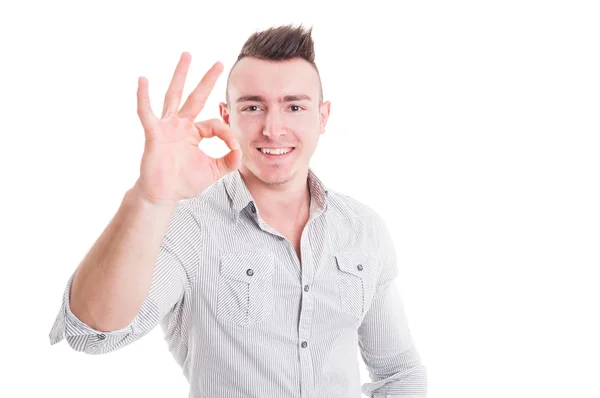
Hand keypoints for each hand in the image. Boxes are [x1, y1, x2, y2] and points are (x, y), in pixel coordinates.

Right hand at [134, 52, 240, 204]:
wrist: (163, 195)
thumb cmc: (184, 182)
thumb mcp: (213, 171)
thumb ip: (229, 161)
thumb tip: (241, 151)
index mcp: (195, 132)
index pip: (215, 123)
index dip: (227, 134)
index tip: (234, 148)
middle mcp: (181, 125)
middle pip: (196, 96)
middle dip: (207, 80)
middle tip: (220, 63)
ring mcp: (167, 126)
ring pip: (174, 95)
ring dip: (181, 75)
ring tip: (187, 55)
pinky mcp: (154, 133)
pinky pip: (147, 112)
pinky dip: (143, 97)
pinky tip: (142, 80)